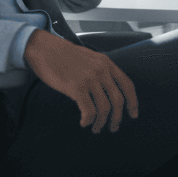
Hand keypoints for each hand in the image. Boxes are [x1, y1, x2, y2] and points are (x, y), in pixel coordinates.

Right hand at [22, 29, 139, 132]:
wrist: (44, 48)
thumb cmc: (63, 55)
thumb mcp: (89, 57)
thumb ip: (100, 70)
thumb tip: (107, 89)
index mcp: (106, 63)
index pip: (127, 85)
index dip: (133, 102)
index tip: (133, 114)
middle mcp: (101, 71)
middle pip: (118, 101)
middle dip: (117, 118)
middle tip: (112, 127)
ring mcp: (89, 79)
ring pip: (104, 109)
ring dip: (101, 123)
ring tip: (96, 128)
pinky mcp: (76, 87)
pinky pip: (89, 111)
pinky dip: (88, 120)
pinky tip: (84, 123)